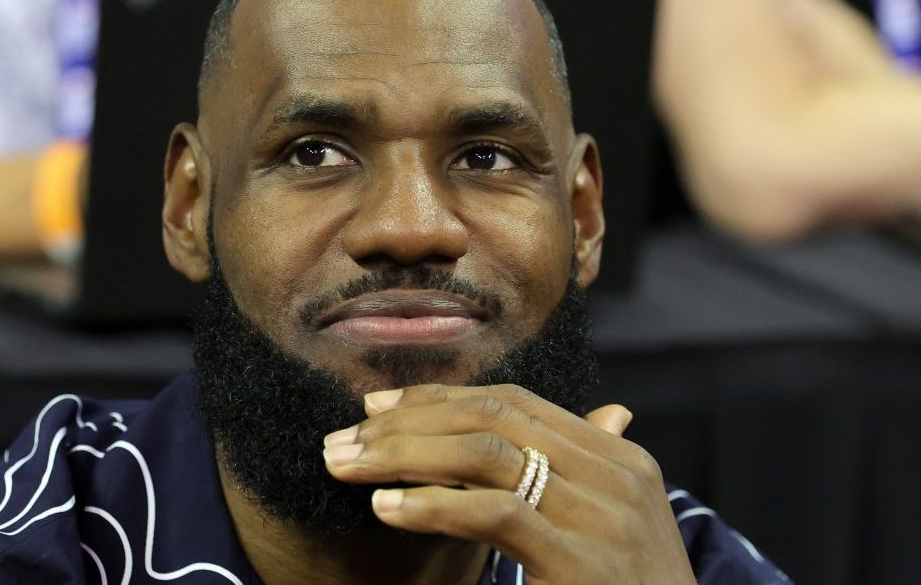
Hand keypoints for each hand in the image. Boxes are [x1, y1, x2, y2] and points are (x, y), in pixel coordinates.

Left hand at [322, 384, 696, 584]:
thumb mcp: (611, 530)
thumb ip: (584, 473)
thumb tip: (609, 410)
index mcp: (618, 460)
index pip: (515, 403)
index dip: (438, 399)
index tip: (375, 409)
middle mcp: (616, 475)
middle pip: (495, 418)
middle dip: (408, 423)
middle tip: (342, 439)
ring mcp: (604, 515)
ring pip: (488, 453)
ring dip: (404, 455)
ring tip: (347, 466)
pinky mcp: (583, 561)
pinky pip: (496, 513)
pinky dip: (433, 505)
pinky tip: (387, 508)